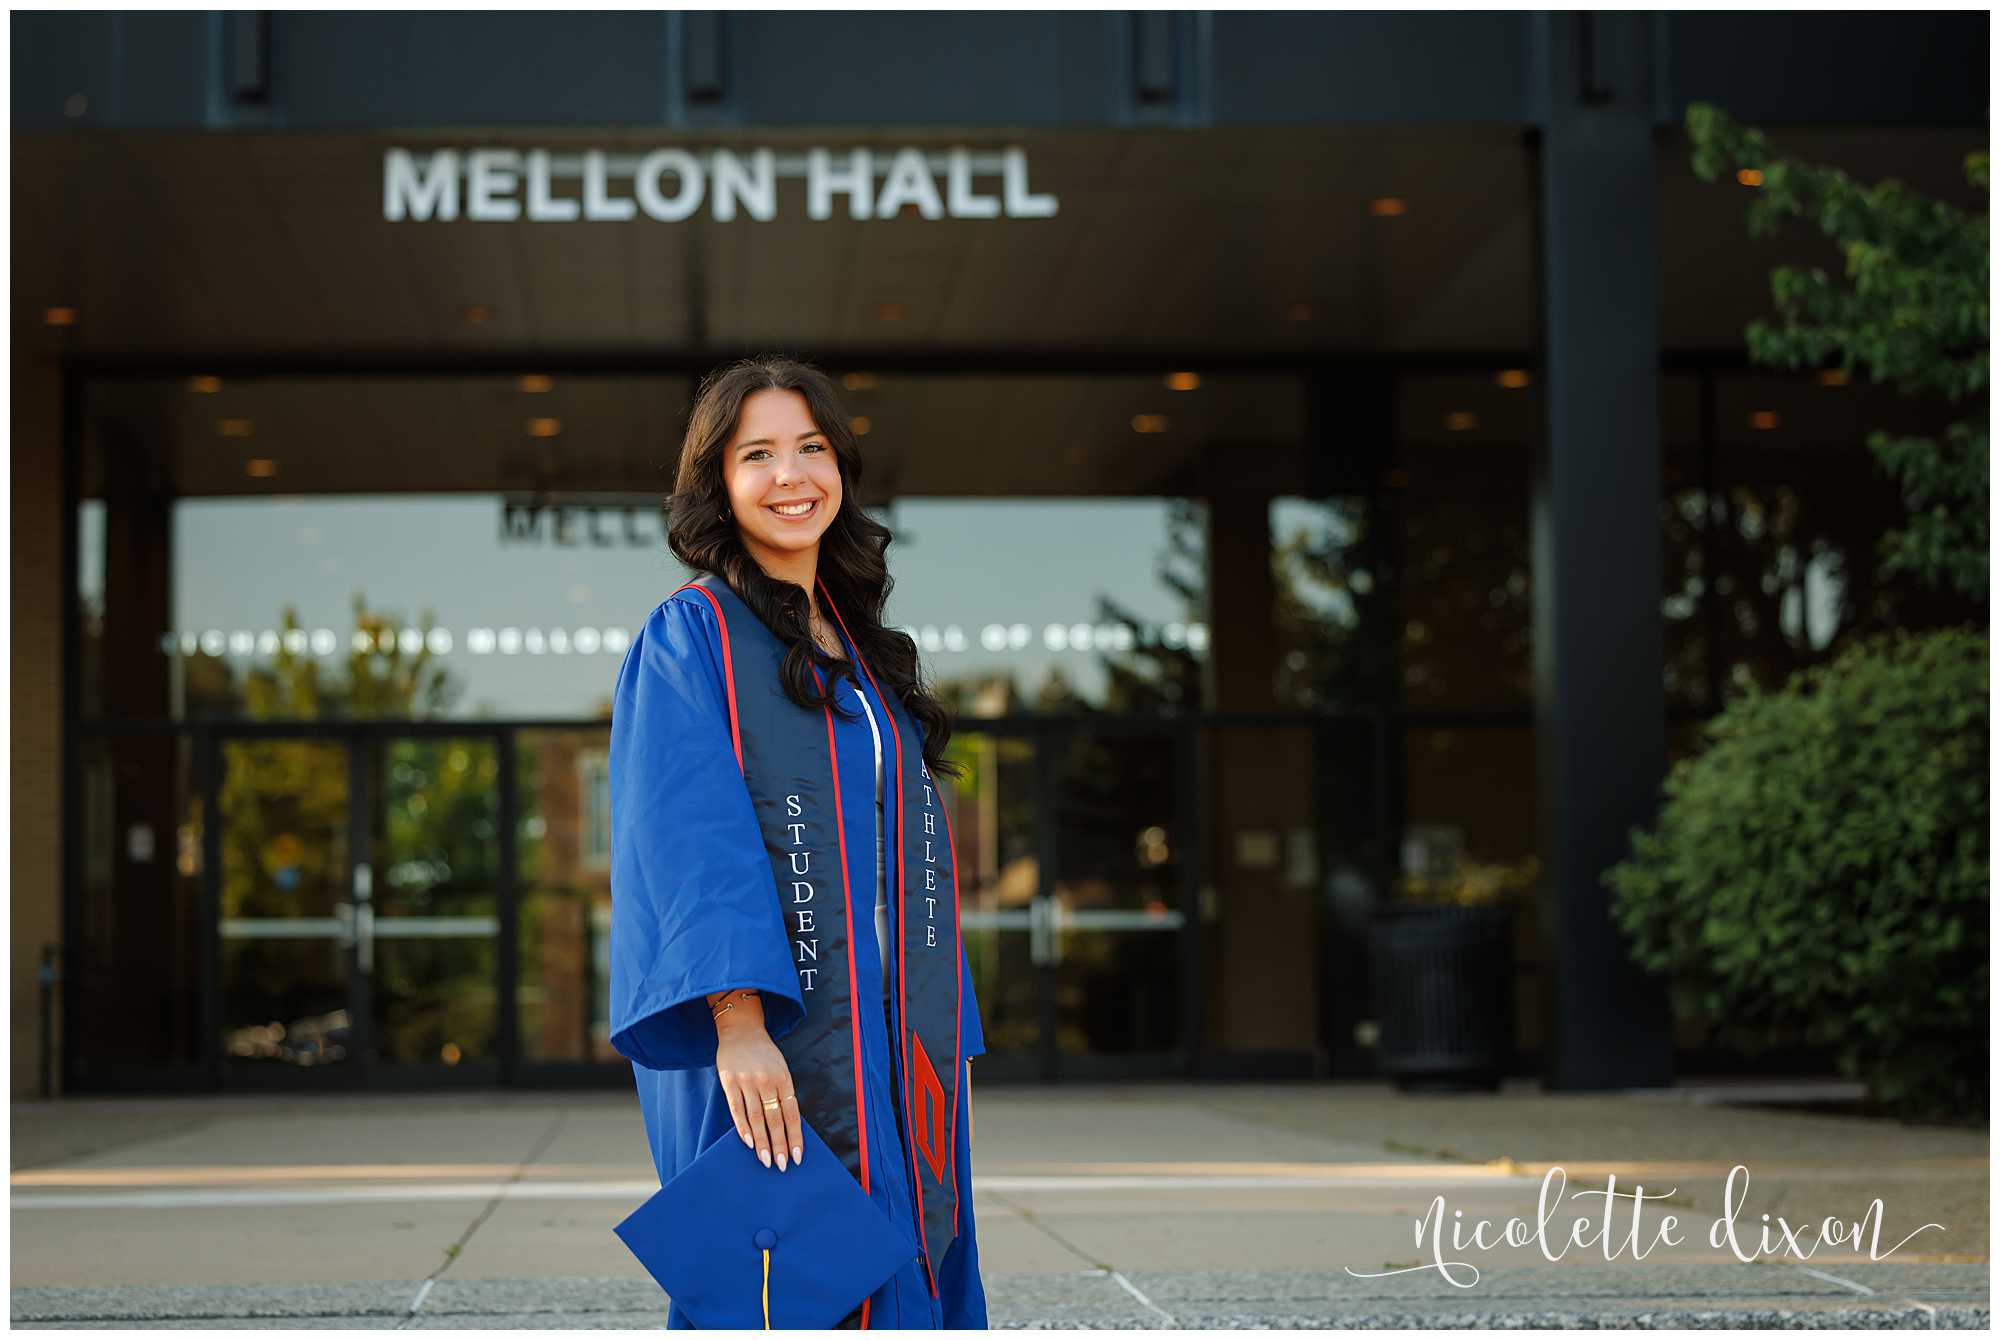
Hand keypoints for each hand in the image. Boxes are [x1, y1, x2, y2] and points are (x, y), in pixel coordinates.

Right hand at [710, 991, 802, 1170]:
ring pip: (756, 1118)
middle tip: (781, 1165)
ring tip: (766, 1160)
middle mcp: (766, 1080)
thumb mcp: (780, 1069)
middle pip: (774, 1119)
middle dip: (779, 1145)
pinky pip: (737, 1109)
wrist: (741, 1030)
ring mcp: (747, 1081)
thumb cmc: (764, 1055)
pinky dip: (743, 1127)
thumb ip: (783, 1094)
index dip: (795, 1136)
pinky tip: (748, 1142)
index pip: (792, 1114)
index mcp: (784, 1078)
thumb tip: (787, 1128)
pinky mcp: (729, 1082)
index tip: (797, 1156)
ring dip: (761, 1142)